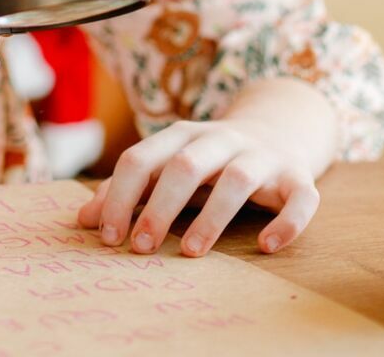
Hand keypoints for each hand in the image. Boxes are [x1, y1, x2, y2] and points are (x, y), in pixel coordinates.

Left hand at [77, 117, 319, 257]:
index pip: (141, 158)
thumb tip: (83, 221)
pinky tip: (266, 245)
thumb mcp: (167, 165)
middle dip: (160, 207)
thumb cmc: (210, 160)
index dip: (120, 195)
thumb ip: (128, 189)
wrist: (278, 130)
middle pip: (185, 165)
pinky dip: (287, 221)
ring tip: (191, 253)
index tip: (108, 236)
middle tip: (141, 248)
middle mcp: (220, 139)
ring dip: (212, 217)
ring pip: (238, 178)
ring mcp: (261, 156)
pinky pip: (300, 196)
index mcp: (181, 135)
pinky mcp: (298, 176)